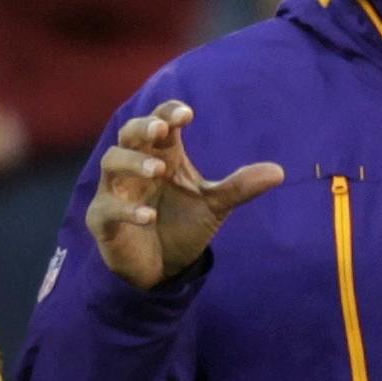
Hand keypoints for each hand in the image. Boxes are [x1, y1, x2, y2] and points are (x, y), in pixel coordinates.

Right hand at [85, 101, 283, 289]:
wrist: (162, 268)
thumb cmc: (182, 226)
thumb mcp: (214, 206)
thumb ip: (239, 187)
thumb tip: (279, 172)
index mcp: (161, 155)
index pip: (159, 121)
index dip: (169, 112)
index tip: (188, 114)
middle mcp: (134, 167)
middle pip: (129, 133)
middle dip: (143, 127)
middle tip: (162, 128)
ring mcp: (114, 191)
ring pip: (111, 162)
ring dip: (133, 162)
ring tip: (157, 170)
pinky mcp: (102, 219)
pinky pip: (107, 208)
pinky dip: (127, 209)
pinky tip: (149, 215)